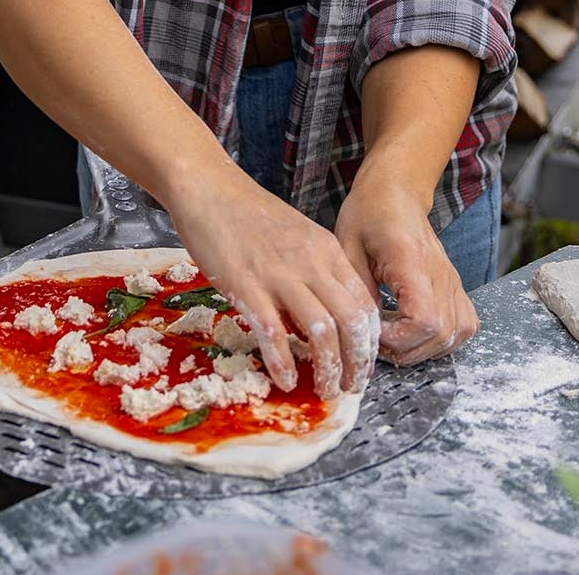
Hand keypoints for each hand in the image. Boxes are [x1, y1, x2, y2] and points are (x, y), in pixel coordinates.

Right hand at [161, 159, 377, 400]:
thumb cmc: (249, 215)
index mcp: (328, 251)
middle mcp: (311, 263)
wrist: (208, 188)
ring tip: (324, 390)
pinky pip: (274, 331)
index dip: (369, 342)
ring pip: (322, 332)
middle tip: (351, 388)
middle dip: (358, 363)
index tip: (364, 365)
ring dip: (328, 369)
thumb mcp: (298, 237)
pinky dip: (283, 361)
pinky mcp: (247, 285)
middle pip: (352, 322)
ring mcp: (279, 274)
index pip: (365, 304)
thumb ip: (315, 274)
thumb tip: (319, 323)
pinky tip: (286, 379)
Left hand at [333, 179, 477, 365]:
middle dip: (406, 350)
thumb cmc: (369, 213)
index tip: (374, 331)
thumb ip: (357, 289)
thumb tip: (365, 329)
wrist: (396, 193)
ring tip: (393, 336)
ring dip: (423, 348)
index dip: (399, 339)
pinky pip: (464, 326)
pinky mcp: (456, 286)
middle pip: (441, 334)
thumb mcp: (347, 245)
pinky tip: (416, 332)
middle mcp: (441, 273)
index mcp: (412, 260)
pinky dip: (443, 339)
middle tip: (377, 337)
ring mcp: (453, 281)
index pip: (425, 319)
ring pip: (455, 335)